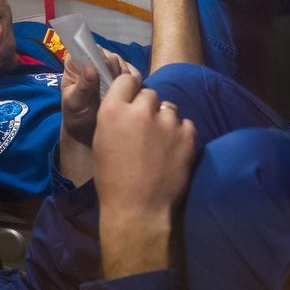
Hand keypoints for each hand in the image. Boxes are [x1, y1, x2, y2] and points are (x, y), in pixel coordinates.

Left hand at [60, 49, 135, 147]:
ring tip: (117, 96)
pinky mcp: (123, 75)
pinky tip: (128, 94)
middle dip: (112, 73)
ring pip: (123, 64)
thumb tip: (91, 69)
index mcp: (76, 62)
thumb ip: (82, 87)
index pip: (90, 49)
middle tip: (110, 91)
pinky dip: (134, 83)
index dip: (99, 60)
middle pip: (110, 57)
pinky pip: (133, 72)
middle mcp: (93, 60)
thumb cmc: (76, 115)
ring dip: (124, 80)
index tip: (103, 76)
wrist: (87, 130)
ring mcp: (109, 66)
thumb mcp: (75, 103)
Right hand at [92, 72, 196, 277]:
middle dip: (148, 108)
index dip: (130, 90)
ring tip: (161, 142)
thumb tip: (127, 105)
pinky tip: (173, 151)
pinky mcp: (188, 135)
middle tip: (146, 129)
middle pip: (149, 94)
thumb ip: (115, 117)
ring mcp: (167, 122)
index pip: (126, 80)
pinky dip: (181, 134)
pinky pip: (186, 124)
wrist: (138, 210)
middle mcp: (141, 110)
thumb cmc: (113, 180)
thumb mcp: (102, 142)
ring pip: (169, 108)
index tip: (132, 100)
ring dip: (165, 120)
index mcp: (114, 111)